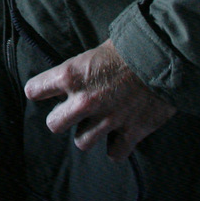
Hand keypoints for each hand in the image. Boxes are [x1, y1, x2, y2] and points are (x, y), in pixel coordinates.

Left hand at [23, 39, 174, 161]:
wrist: (165, 55)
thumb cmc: (129, 46)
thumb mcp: (95, 51)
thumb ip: (79, 71)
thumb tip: (71, 80)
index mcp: (71, 75)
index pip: (35, 90)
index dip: (40, 91)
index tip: (44, 92)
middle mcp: (85, 101)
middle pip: (54, 124)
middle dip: (62, 118)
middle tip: (73, 111)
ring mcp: (108, 119)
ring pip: (82, 143)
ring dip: (89, 133)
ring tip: (99, 123)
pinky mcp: (132, 132)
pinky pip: (115, 154)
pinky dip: (117, 148)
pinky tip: (119, 137)